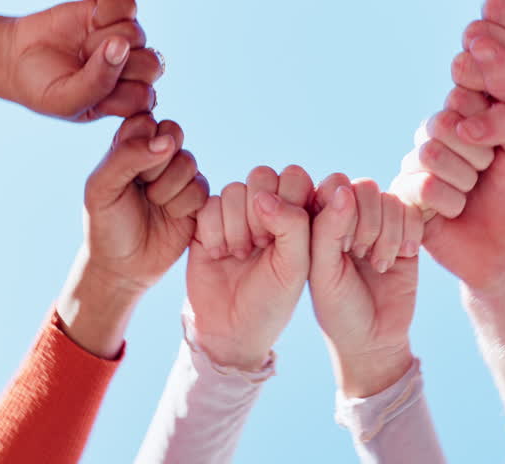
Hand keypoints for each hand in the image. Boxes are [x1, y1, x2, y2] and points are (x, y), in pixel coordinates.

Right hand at [0, 0, 162, 120]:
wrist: (16, 55)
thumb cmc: (42, 87)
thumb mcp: (65, 99)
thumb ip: (98, 82)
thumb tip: (122, 46)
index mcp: (126, 99)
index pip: (145, 97)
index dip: (119, 91)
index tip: (89, 89)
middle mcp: (131, 69)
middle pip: (151, 65)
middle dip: (114, 64)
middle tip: (83, 63)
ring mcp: (124, 39)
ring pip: (137, 34)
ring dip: (104, 38)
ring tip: (82, 46)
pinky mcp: (113, 12)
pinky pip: (128, 6)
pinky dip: (108, 10)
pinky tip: (90, 19)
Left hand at [82, 115, 208, 292]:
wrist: (124, 268)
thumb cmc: (107, 225)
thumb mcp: (101, 189)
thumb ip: (126, 157)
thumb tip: (167, 142)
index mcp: (128, 145)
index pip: (145, 120)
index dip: (140, 144)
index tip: (125, 172)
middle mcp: (155, 155)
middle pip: (173, 133)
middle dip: (157, 164)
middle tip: (141, 187)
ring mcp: (178, 176)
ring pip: (189, 162)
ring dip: (168, 189)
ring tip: (153, 205)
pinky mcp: (196, 198)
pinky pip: (201, 187)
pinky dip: (183, 206)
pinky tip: (170, 217)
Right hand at [186, 166, 312, 369]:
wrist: (230, 328)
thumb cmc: (271, 300)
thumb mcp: (295, 266)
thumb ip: (294, 225)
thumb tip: (263, 196)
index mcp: (297, 212)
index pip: (295, 177)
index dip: (287, 202)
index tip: (284, 241)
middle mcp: (267, 206)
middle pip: (262, 175)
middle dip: (259, 214)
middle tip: (261, 246)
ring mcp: (236, 212)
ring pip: (235, 190)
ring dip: (236, 227)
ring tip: (241, 255)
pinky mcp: (207, 221)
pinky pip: (209, 204)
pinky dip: (214, 231)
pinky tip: (219, 254)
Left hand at [309, 175, 418, 396]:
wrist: (374, 340)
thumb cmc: (339, 309)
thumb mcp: (323, 272)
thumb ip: (327, 229)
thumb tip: (343, 189)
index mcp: (321, 220)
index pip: (334, 185)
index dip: (343, 211)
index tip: (341, 248)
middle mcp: (350, 216)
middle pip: (365, 187)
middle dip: (368, 222)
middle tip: (361, 254)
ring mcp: (380, 224)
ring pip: (390, 199)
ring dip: (388, 233)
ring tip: (379, 263)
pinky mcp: (407, 233)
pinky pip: (413, 211)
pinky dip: (409, 232)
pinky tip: (402, 256)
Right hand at [395, 103, 504, 290]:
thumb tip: (465, 126)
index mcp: (461, 114)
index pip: (461, 95)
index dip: (488, 124)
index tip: (502, 146)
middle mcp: (432, 134)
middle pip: (440, 123)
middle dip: (477, 154)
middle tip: (486, 172)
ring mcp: (414, 164)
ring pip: (430, 155)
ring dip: (464, 181)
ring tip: (470, 193)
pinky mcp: (402, 195)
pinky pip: (423, 187)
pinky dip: (451, 204)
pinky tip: (455, 211)